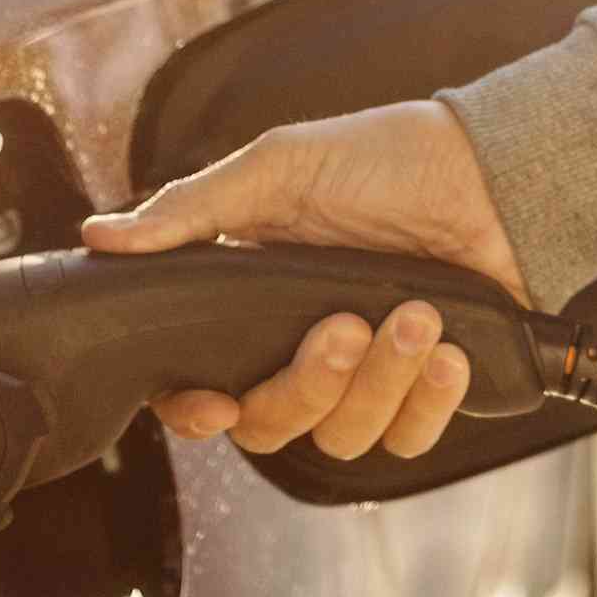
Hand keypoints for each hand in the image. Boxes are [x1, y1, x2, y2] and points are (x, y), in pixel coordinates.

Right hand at [83, 98, 526, 467]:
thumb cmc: (387, 159)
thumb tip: (101, 235)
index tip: (216, 405)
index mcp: (252, 305)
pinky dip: (429, 402)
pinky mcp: (427, 388)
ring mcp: (367, 374)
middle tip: (347, 325)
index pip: (200, 386)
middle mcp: (302, 349)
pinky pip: (409, 437)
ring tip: (419, 317)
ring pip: (344, 436)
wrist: (495, 170)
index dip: (198, 411)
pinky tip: (449, 351)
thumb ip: (192, 210)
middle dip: (309, 384)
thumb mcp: (280, 168)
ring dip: (382, 381)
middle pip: (271, 425)